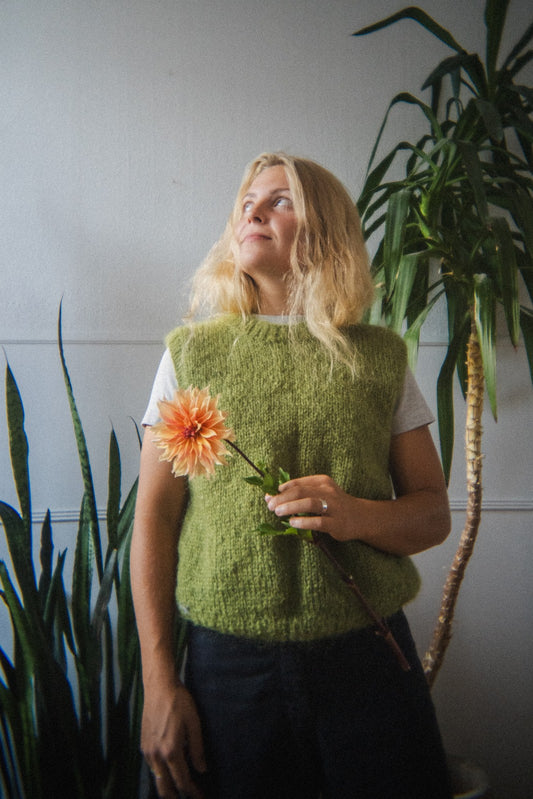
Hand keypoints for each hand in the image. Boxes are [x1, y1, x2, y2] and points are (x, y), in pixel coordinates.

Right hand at [141, 677, 206, 798]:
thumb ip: (197, 749)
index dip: (192, 792)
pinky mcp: (143, 744)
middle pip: (164, 788)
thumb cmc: (179, 702)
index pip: (182, 780)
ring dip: (168, 786)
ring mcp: (147, 750)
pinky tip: (170, 769)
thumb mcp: (194, 723)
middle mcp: (156, 755)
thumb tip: (202, 769)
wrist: (159, 687)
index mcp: (171, 750)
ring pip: (156, 778)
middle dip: (176, 796)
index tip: (201, 797)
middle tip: (191, 796)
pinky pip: (152, 767)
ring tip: (181, 786)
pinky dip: (161, 773)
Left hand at [265, 474, 357, 541]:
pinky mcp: (337, 523)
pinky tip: (293, 523)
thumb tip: (270, 496)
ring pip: (309, 503)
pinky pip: (318, 522)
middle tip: (270, 506)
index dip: (281, 490)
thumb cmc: (334, 505)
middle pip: (301, 491)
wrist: (360, 517)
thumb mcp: (319, 494)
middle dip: (283, 499)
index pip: (298, 483)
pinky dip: (304, 522)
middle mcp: (328, 491)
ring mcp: (334, 507)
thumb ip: (298, 494)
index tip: (270, 497)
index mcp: (322, 481)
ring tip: (278, 512)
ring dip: (291, 507)